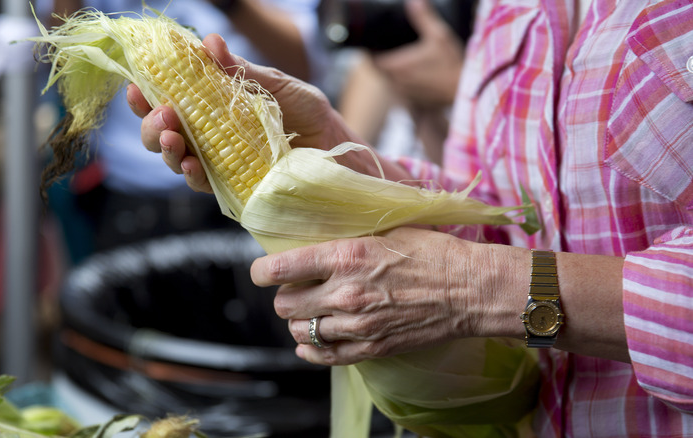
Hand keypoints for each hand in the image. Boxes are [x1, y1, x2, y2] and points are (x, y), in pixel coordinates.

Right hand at [127, 33, 354, 192]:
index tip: (136, 86)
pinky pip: (207, 187)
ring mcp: (221, 167)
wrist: (342, 152)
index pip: (170, 102)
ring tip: (173, 139)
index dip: (147, 96)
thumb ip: (244, 71)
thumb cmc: (310, 116)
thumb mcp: (279, 86)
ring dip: (168, 150)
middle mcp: (210, 139)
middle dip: (154, 126)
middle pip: (165, 135)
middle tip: (163, 115)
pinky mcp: (236, 192)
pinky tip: (193, 165)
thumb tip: (210, 42)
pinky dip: (195, 175)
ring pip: (179, 162)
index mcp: (213, 110)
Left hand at [250, 227, 524, 365]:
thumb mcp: (385, 230)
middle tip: (296, 290)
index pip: (280, 269)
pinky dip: (311, 349)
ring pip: (300, 330)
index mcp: (345, 256)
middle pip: (284, 304)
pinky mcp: (371, 347)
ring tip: (311, 312)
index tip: (262, 271)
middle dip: (284, 296)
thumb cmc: (432, 252)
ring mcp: (357, 324)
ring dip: (300, 321)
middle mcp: (345, 292)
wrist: (469, 288)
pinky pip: (324, 355)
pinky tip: (311, 341)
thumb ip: (346, 240)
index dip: (262, 271)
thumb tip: (316, 241)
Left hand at [371, 0, 464, 108]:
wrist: (463, 90)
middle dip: (381, 59)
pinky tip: (412, 73)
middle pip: (380, 70)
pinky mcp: (412, 101)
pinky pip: (400, 90)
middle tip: (386, 48)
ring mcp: (404, 93)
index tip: (373, 43)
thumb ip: (423, 18)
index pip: (372, 60)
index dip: (371, 52)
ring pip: (389, 81)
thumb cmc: (451, 64)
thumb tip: (413, 2)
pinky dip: (401, 81)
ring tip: (399, 59)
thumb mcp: (438, 36)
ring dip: (391, 71)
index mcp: (397, 66)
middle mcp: (397, 82)